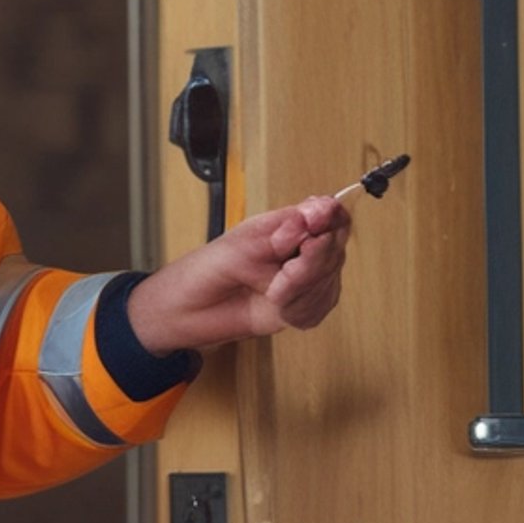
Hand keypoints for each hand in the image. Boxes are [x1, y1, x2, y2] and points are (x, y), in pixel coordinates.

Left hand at [126, 196, 350, 351]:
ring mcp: (303, 281)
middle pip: (335, 251)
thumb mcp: (245, 243)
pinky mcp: (301, 309)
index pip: (331, 215)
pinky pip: (318, 310)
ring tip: (271, 291)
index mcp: (288, 225)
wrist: (188, 312)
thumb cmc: (208, 268)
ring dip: (300, 291)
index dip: (331, 221)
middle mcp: (300, 250)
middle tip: (285, 271)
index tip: (313, 228)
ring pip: (328, 283)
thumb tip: (320, 210)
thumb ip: (287, 231)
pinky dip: (298, 311)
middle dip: (313, 264)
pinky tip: (276, 307)